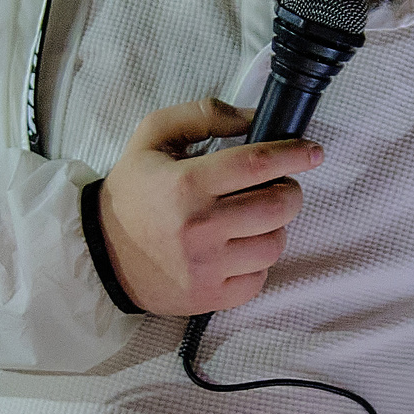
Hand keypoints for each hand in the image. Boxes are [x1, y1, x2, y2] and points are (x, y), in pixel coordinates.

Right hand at [96, 98, 322, 315]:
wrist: (100, 253)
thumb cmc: (133, 191)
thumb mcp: (153, 136)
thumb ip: (204, 116)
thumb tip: (255, 118)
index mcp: (186, 184)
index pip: (258, 164)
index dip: (294, 154)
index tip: (312, 151)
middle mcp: (199, 228)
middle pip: (278, 206)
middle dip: (290, 191)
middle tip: (280, 187)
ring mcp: (206, 268)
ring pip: (275, 244)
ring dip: (274, 227)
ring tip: (252, 219)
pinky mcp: (210, 298)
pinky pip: (260, 278)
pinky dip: (257, 262)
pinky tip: (238, 249)